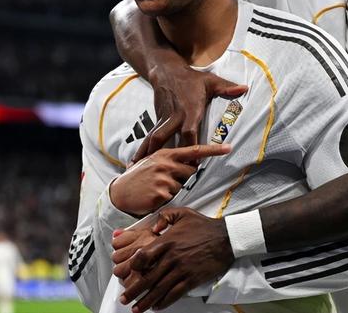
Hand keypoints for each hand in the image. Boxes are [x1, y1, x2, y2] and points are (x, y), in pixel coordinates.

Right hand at [111, 144, 230, 215]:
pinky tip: (154, 196)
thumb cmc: (139, 177)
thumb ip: (172, 160)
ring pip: (183, 186)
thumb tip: (193, 161)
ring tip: (156, 188)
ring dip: (173, 190)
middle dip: (183, 177)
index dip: (213, 150)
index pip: (194, 150)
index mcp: (166, 153)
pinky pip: (174, 197)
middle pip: (191, 171)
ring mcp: (164, 178)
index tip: (228, 147)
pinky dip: (166, 199)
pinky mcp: (162, 193)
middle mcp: (166, 163)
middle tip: (164, 180)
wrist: (119, 193)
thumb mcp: (153, 161)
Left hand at [119, 207, 233, 312]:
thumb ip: (165, 216)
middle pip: (148, 278)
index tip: (128, 272)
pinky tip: (157, 307)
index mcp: (167, 241)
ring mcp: (182, 269)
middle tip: (124, 299)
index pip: (143, 257)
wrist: (226, 237)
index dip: (133, 266)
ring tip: (137, 309)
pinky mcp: (192, 279)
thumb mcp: (184, 213)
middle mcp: (172, 257)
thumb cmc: (204, 225)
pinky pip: (175, 294)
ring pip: (159, 289)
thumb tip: (153, 227)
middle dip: (134, 291)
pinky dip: (164, 302)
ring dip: (146, 301)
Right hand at [131, 68, 247, 164]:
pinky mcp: (157, 120)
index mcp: (189, 110)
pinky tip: (134, 162)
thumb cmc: (192, 79)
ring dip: (147, 154)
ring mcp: (164, 119)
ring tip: (138, 170)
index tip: (195, 163)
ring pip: (153, 138)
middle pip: (165, 137)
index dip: (192, 147)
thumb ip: (227, 87)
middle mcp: (175, 117)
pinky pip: (150, 137)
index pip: (189, 132)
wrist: (167, 72)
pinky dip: (143, 150)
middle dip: (163, 154)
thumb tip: (245, 88)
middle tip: (164, 174)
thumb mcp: (211, 81)